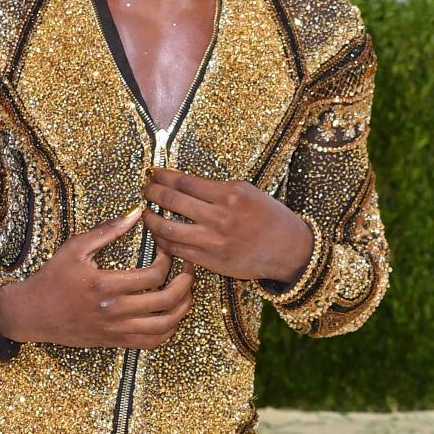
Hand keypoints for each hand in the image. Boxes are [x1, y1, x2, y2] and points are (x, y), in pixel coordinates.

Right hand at [0, 206, 194, 348]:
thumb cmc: (52, 278)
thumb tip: (136, 213)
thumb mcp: (75, 248)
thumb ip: (108, 231)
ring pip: (164, 326)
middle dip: (185, 283)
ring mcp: (116, 330)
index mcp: (106, 285)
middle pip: (166, 301)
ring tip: (187, 292)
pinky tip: (171, 315)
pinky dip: (168, 330)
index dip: (169, 260)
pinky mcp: (115, 341)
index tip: (167, 249)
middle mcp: (114, 311)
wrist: (33, 313)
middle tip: (189, 269)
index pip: (154, 274)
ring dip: (182, 308)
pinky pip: (151, 343)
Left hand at [140, 166, 313, 282]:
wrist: (288, 249)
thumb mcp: (249, 193)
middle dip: (152, 192)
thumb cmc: (270, 218)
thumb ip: (219, 189)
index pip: (184, 181)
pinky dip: (163, 241)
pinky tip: (158, 235)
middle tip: (144, 189)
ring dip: (151, 219)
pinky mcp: (210, 260)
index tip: (153, 173)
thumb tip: (187, 184)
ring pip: (168, 228)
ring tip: (146, 214)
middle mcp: (218, 216)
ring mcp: (212, 240)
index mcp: (228, 194)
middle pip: (172, 200)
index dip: (162, 176)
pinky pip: (177, 250)